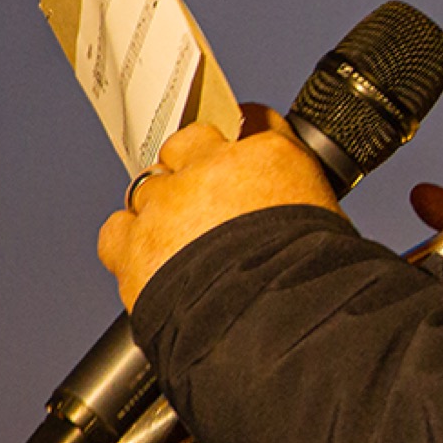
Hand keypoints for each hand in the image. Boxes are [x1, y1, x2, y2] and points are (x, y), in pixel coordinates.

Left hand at [98, 105, 341, 310]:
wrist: (270, 320)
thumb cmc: (312, 278)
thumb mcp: (325, 223)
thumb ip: (295, 200)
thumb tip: (288, 205)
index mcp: (270, 157)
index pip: (254, 122)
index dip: (246, 140)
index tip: (243, 152)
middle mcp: (213, 168)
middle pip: (191, 142)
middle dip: (194, 165)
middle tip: (207, 198)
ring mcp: (168, 202)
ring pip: (150, 183)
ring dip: (161, 206)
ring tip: (181, 240)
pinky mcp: (134, 242)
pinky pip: (117, 228)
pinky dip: (128, 241)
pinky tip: (147, 257)